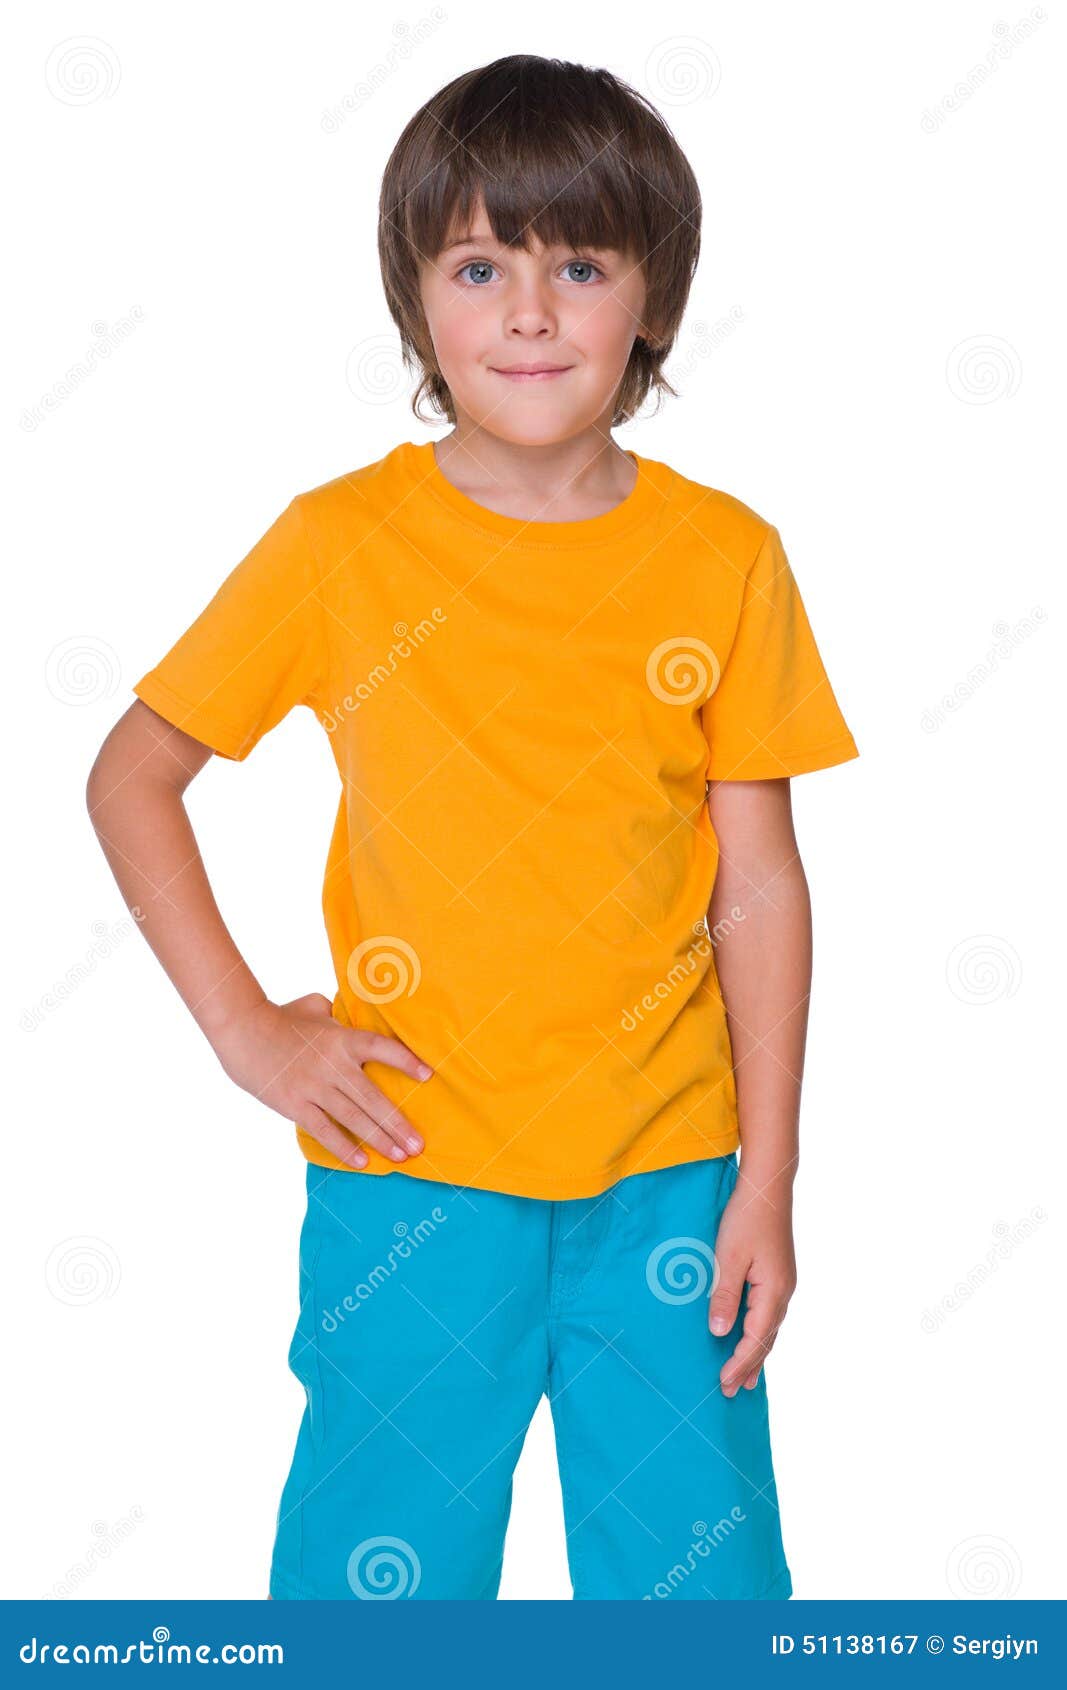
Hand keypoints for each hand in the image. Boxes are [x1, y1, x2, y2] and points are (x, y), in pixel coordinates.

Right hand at [210, 991, 432, 1167]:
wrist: (242, 1031)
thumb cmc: (282, 1018)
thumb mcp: (315, 1006)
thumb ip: (338, 1014)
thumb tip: (351, 1015)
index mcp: (342, 1038)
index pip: (381, 1048)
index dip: (405, 1061)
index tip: (428, 1075)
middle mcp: (333, 1064)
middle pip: (373, 1097)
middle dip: (398, 1124)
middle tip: (420, 1145)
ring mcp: (314, 1087)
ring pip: (354, 1118)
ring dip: (380, 1139)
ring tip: (402, 1156)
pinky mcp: (295, 1105)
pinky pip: (324, 1131)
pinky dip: (344, 1148)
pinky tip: (363, 1162)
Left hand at [707, 1172, 796, 1397]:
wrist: (768, 1187)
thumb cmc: (746, 1217)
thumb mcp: (728, 1257)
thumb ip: (725, 1296)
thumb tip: (721, 1333)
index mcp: (774, 1291)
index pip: (755, 1339)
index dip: (739, 1363)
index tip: (724, 1384)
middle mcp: (783, 1293)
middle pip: (766, 1340)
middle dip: (749, 1367)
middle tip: (732, 1393)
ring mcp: (783, 1284)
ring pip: (770, 1330)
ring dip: (756, 1355)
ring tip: (747, 1382)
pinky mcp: (778, 1276)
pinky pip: (769, 1316)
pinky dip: (760, 1335)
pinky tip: (754, 1340)